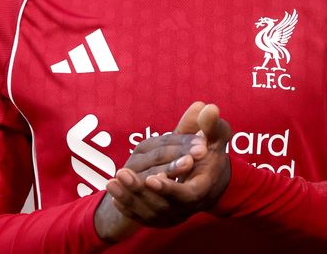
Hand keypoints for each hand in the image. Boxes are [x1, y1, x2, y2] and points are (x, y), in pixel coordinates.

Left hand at [93, 112, 206, 240]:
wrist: (207, 177)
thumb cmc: (209, 152)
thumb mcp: (214, 137)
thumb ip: (211, 125)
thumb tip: (208, 108)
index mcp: (202, 188)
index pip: (186, 195)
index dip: (169, 188)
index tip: (152, 178)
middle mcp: (187, 207)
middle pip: (162, 205)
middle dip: (140, 191)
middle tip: (121, 173)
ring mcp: (173, 215)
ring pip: (149, 212)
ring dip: (129, 198)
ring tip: (111, 181)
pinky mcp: (161, 217)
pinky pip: (142, 216)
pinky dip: (127, 207)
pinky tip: (113, 194)